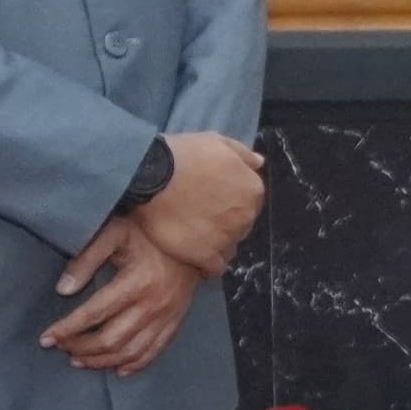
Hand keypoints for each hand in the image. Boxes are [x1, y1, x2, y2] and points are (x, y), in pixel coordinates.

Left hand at [44, 216, 201, 374]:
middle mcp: (152, 305)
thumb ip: (87, 259)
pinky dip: (134, 365)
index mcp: (136, 282)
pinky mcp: (175, 321)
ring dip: (102, 361)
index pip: (94, 314)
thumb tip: (63, 289)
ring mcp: (166, 316)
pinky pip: (154, 351)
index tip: (46, 338)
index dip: (67, 329)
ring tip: (79, 361)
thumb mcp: (114, 233)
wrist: (192, 237)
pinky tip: (117, 369)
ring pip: (130, 352)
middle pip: (110, 339)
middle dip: (81, 348)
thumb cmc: (150, 232)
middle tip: (61, 348)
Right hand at [135, 131, 264, 272]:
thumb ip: (242, 154)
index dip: (229, 202)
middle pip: (240, 225)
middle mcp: (246, 216)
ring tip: (191, 235)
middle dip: (224, 222)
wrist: (151, 177)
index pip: (249, 202)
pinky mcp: (205, 256)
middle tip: (198, 216)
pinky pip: (213, 267)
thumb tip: (259, 162)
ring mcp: (227, 238)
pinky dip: (205, 264)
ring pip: (227, 246)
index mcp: (252, 190)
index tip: (211, 201)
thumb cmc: (183, 155)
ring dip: (214, 242)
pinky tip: (192, 256)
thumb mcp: (217, 142)